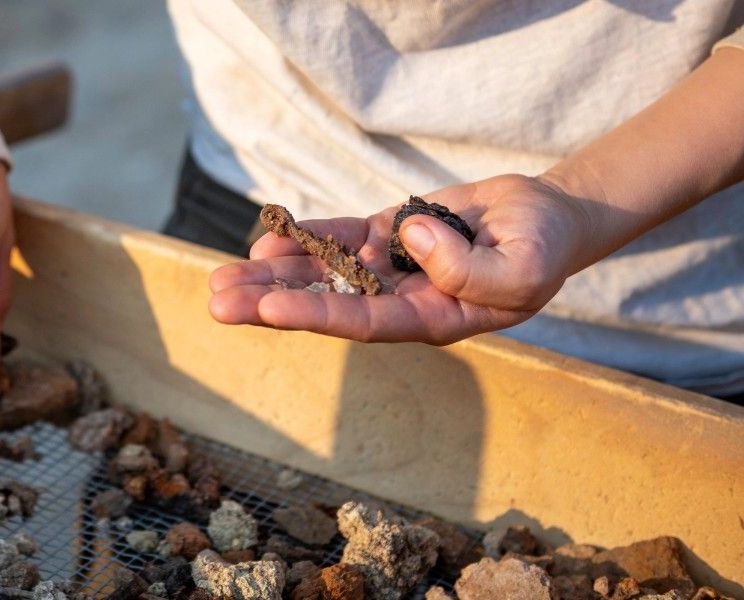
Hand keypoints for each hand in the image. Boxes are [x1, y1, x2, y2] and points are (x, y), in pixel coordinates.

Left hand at [208, 174, 593, 344]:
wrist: (546, 218)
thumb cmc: (541, 250)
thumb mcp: (522, 268)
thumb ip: (469, 268)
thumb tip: (407, 238)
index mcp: (430, 319)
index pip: (363, 323)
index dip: (315, 314)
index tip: (267, 307)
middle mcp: (398, 300)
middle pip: (325, 303)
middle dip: (269, 302)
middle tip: (216, 303)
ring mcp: (387, 267)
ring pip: (320, 272)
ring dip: (270, 274)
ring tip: (219, 278)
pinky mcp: (385, 234)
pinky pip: (336, 238)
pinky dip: (302, 237)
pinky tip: (263, 240)